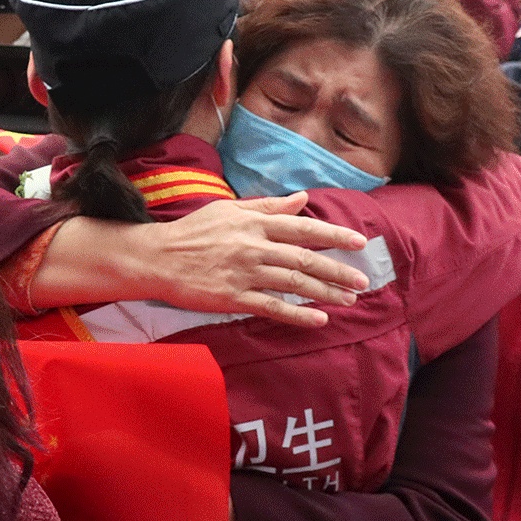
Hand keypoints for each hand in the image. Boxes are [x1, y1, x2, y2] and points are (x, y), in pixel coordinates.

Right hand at [149, 193, 369, 327]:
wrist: (158, 258)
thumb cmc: (193, 232)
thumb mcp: (230, 210)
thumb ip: (268, 207)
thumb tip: (302, 199)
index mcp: (255, 224)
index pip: (303, 229)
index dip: (333, 236)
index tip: (359, 242)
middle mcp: (254, 247)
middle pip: (304, 259)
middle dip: (337, 270)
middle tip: (362, 281)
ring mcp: (245, 274)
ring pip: (293, 283)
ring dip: (325, 293)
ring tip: (348, 300)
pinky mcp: (234, 298)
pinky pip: (272, 307)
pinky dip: (297, 315)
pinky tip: (319, 321)